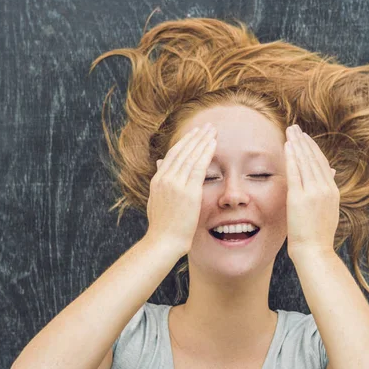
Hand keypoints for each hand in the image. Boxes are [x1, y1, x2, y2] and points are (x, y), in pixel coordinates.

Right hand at [145, 123, 216, 255]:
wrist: (163, 241)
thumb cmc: (162, 227)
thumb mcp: (155, 200)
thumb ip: (160, 181)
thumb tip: (159, 164)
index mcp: (157, 180)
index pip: (172, 155)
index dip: (184, 142)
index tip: (194, 134)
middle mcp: (165, 178)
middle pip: (182, 151)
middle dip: (195, 137)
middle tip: (206, 126)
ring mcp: (176, 184)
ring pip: (191, 156)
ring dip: (202, 141)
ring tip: (211, 130)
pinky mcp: (188, 191)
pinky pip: (199, 167)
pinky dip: (206, 153)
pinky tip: (213, 143)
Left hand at [284, 124, 339, 255]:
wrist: (314, 250)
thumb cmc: (317, 235)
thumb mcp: (327, 211)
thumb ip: (326, 194)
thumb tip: (330, 175)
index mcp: (333, 192)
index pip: (322, 164)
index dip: (313, 149)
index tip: (305, 138)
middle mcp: (326, 188)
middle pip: (314, 158)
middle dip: (304, 141)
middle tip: (295, 128)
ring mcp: (314, 192)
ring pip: (305, 161)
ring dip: (297, 144)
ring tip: (290, 131)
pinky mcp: (300, 197)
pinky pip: (295, 171)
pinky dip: (292, 157)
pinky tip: (288, 145)